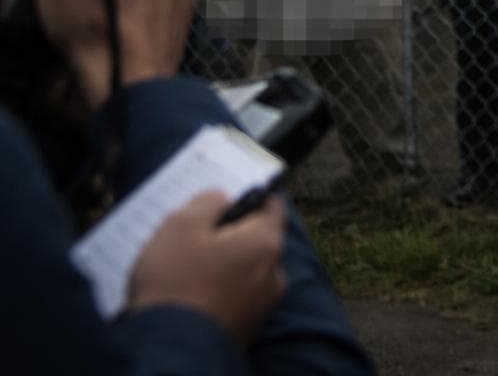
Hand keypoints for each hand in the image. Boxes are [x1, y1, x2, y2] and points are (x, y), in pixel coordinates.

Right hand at [129, 190, 286, 344]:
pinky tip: (192, 293)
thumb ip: (207, 202)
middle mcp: (274, 273)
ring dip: (224, 265)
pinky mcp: (246, 327)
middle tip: (194, 236)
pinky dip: (220, 290)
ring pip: (246, 270)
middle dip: (229, 234)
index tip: (223, 200)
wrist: (171, 352)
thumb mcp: (181, 226)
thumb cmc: (175, 283)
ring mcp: (263, 304)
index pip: (271, 206)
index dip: (248, 197)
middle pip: (256, 239)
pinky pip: (237, 297)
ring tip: (186, 269)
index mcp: (266, 242)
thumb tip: (222, 198)